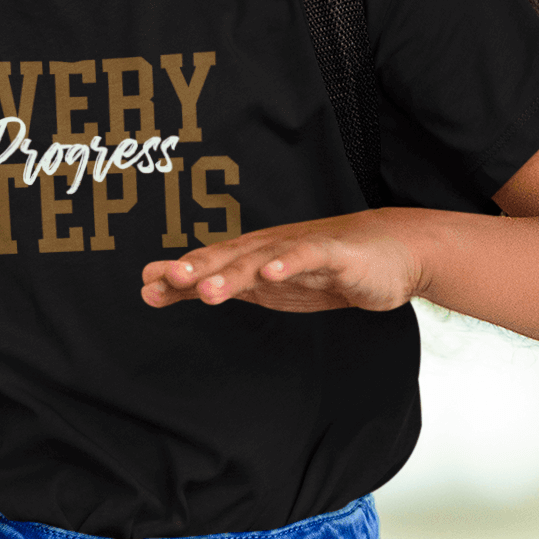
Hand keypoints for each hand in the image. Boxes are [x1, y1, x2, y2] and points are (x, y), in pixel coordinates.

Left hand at [141, 211, 425, 313]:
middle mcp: (271, 248)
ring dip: (233, 272)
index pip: (210, 264)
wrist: (393, 251)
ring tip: (206, 289)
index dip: (179, 274)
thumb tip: (166, 290)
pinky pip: (307, 258)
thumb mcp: (267, 285)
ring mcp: (301, 248)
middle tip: (167, 280)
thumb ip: (219, 285)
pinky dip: (287, 263)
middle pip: (229, 258)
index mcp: (254, 256)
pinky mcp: (334, 255)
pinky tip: (270, 274)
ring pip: (262, 259)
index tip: (146, 285)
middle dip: (197, 268)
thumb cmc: (326, 268)